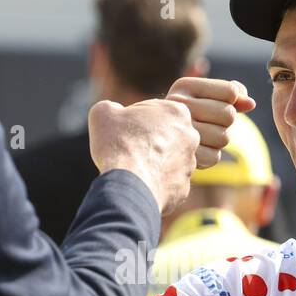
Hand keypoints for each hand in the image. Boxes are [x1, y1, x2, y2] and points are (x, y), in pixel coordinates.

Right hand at [89, 97, 199, 214]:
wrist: (128, 185)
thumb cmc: (119, 144)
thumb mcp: (104, 112)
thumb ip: (112, 107)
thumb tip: (114, 113)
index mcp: (178, 112)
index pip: (155, 111)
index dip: (135, 119)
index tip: (124, 129)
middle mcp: (191, 138)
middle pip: (165, 136)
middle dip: (149, 141)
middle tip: (127, 148)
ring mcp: (189, 165)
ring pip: (167, 161)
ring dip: (153, 162)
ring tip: (133, 167)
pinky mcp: (183, 188)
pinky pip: (166, 183)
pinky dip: (154, 183)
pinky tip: (139, 183)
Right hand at [164, 77, 255, 168]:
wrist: (155, 141)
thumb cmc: (190, 116)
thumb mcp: (207, 98)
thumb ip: (232, 95)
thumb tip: (251, 103)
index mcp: (184, 86)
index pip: (231, 91)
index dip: (232, 101)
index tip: (215, 105)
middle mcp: (177, 105)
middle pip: (229, 114)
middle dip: (225, 123)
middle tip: (208, 124)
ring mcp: (177, 130)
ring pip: (224, 137)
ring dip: (218, 140)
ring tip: (201, 137)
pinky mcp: (180, 154)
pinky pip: (215, 157)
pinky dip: (210, 156)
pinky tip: (196, 151)